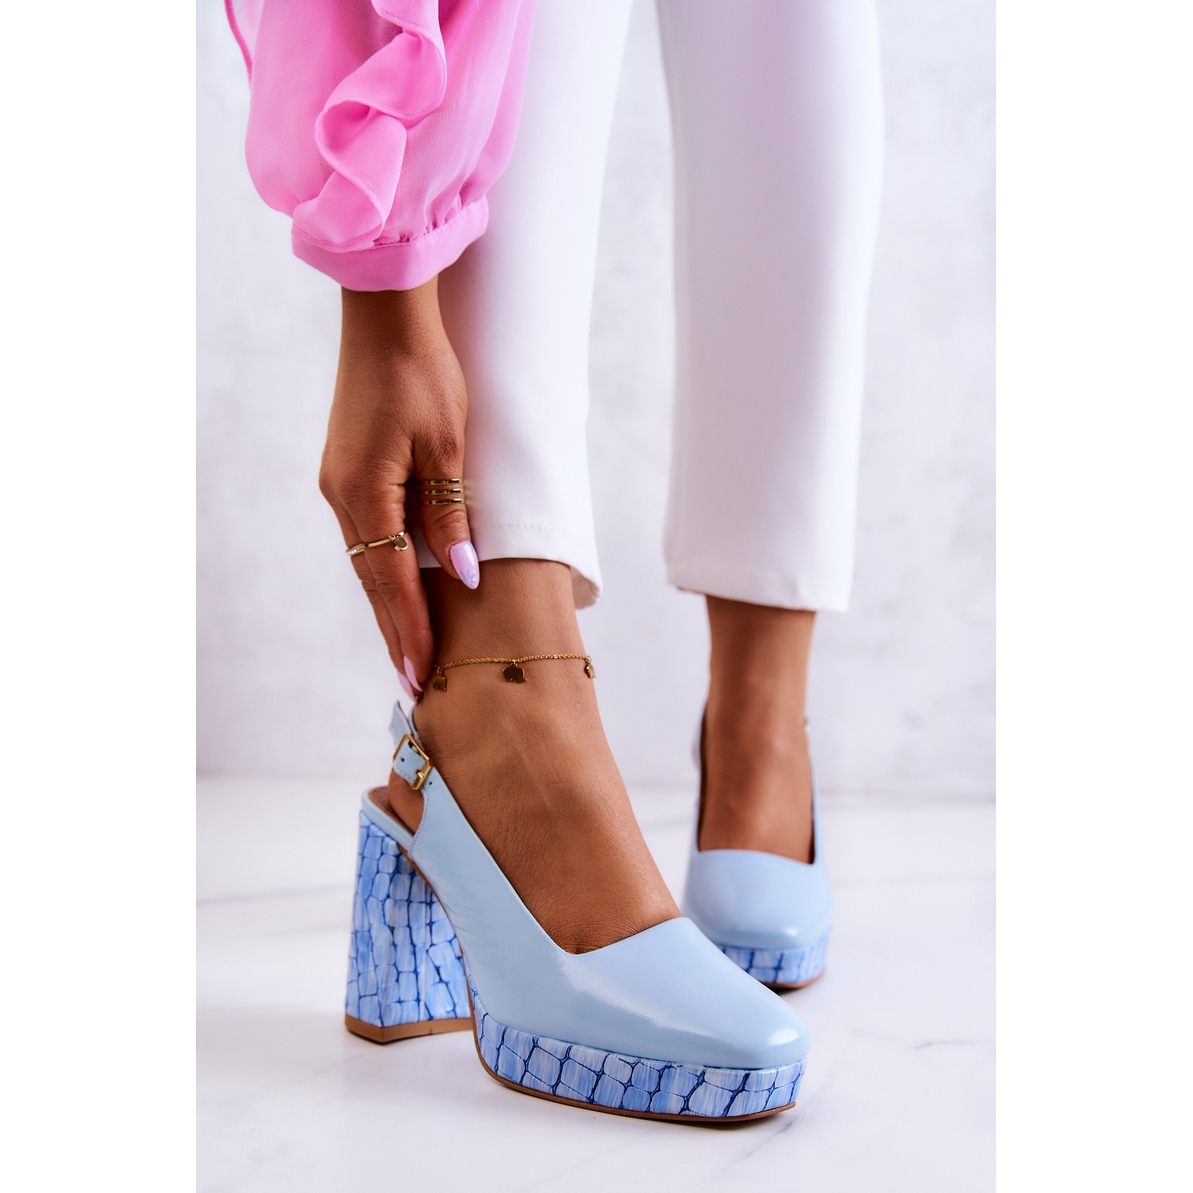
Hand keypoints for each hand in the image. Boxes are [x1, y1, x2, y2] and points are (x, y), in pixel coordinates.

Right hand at [318, 279, 477, 694]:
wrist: (385, 320)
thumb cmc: (423, 375)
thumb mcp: (448, 448)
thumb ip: (450, 515)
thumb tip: (462, 575)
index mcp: (365, 494)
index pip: (391, 581)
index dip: (410, 629)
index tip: (421, 675)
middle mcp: (343, 497)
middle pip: (372, 581)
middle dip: (395, 631)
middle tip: (412, 683)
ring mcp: (339, 484)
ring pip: (366, 562)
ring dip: (387, 606)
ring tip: (407, 650)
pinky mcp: (345, 472)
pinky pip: (365, 536)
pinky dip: (381, 571)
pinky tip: (395, 591)